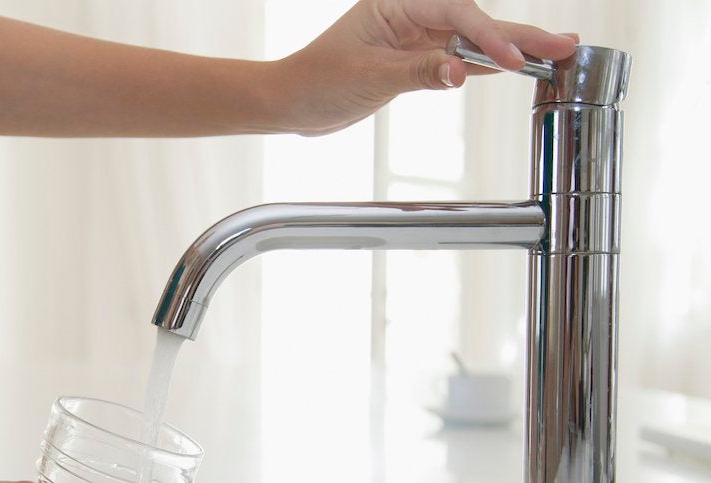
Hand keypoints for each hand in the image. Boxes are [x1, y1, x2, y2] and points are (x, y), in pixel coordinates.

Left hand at [272, 0, 578, 135]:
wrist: (290, 102)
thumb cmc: (315, 81)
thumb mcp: (367, 76)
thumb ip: (417, 73)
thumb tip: (460, 73)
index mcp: (397, 3)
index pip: (457, 15)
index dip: (488, 38)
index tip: (512, 61)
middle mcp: (411, 14)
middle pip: (475, 22)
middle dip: (519, 35)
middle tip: (564, 45)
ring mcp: (417, 39)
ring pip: (474, 42)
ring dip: (513, 48)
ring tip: (557, 51)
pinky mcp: (417, 62)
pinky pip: (461, 61)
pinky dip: (489, 65)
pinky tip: (521, 65)